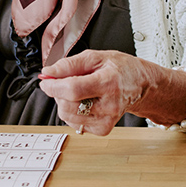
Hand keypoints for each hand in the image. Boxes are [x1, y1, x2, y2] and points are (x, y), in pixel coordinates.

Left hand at [38, 50, 167, 135]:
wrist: (139, 85)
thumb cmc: (119, 69)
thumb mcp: (95, 57)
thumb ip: (69, 64)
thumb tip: (48, 73)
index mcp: (108, 83)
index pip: (73, 89)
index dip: (54, 85)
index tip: (46, 80)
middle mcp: (109, 106)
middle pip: (68, 105)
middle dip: (58, 92)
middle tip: (65, 81)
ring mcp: (107, 120)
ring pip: (67, 115)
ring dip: (64, 102)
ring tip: (78, 90)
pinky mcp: (103, 129)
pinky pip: (74, 123)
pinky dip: (72, 111)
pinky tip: (84, 101)